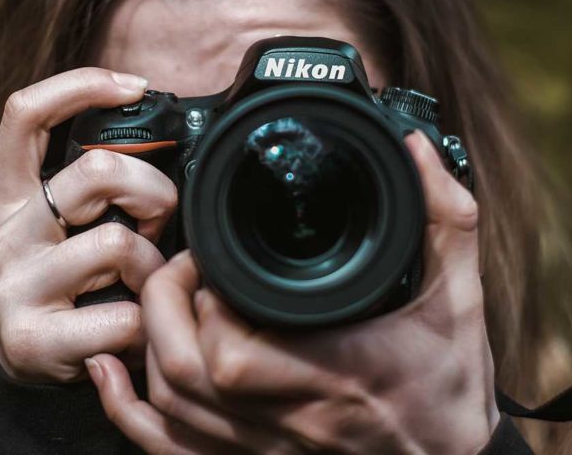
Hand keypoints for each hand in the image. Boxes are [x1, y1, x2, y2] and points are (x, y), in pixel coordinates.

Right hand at [0, 67, 178, 382]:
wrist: (30, 365)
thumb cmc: (66, 279)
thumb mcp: (64, 221)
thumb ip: (96, 184)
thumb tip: (170, 139)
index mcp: (7, 193)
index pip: (25, 113)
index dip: (81, 86)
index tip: (135, 87)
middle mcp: (2, 232)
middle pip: (98, 172)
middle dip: (153, 192)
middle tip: (158, 224)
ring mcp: (12, 285)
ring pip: (118, 245)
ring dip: (153, 266)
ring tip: (144, 284)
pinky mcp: (30, 339)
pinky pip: (123, 317)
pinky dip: (146, 324)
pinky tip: (134, 328)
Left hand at [86, 131, 498, 453]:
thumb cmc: (453, 382)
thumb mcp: (462, 295)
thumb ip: (444, 218)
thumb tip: (416, 147)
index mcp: (340, 372)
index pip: (234, 354)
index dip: (202, 303)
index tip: (209, 255)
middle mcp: (295, 418)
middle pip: (186, 379)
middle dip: (162, 310)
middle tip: (181, 265)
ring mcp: (270, 448)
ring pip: (172, 413)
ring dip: (146, 349)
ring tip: (162, 297)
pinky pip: (175, 451)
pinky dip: (131, 413)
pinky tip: (110, 373)